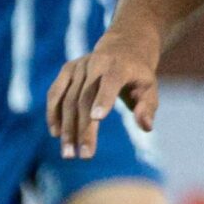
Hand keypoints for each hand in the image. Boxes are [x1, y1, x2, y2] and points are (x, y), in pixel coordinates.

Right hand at [48, 22, 161, 155]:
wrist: (123, 47)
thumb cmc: (138, 75)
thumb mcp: (150, 88)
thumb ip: (147, 107)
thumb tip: (146, 127)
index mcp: (119, 66)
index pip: (110, 81)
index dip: (104, 99)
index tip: (97, 119)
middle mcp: (96, 63)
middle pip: (85, 98)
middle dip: (84, 128)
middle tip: (84, 155)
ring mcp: (78, 66)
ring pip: (68, 99)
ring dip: (67, 128)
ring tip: (68, 153)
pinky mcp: (67, 70)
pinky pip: (55, 94)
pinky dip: (53, 114)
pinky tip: (56, 134)